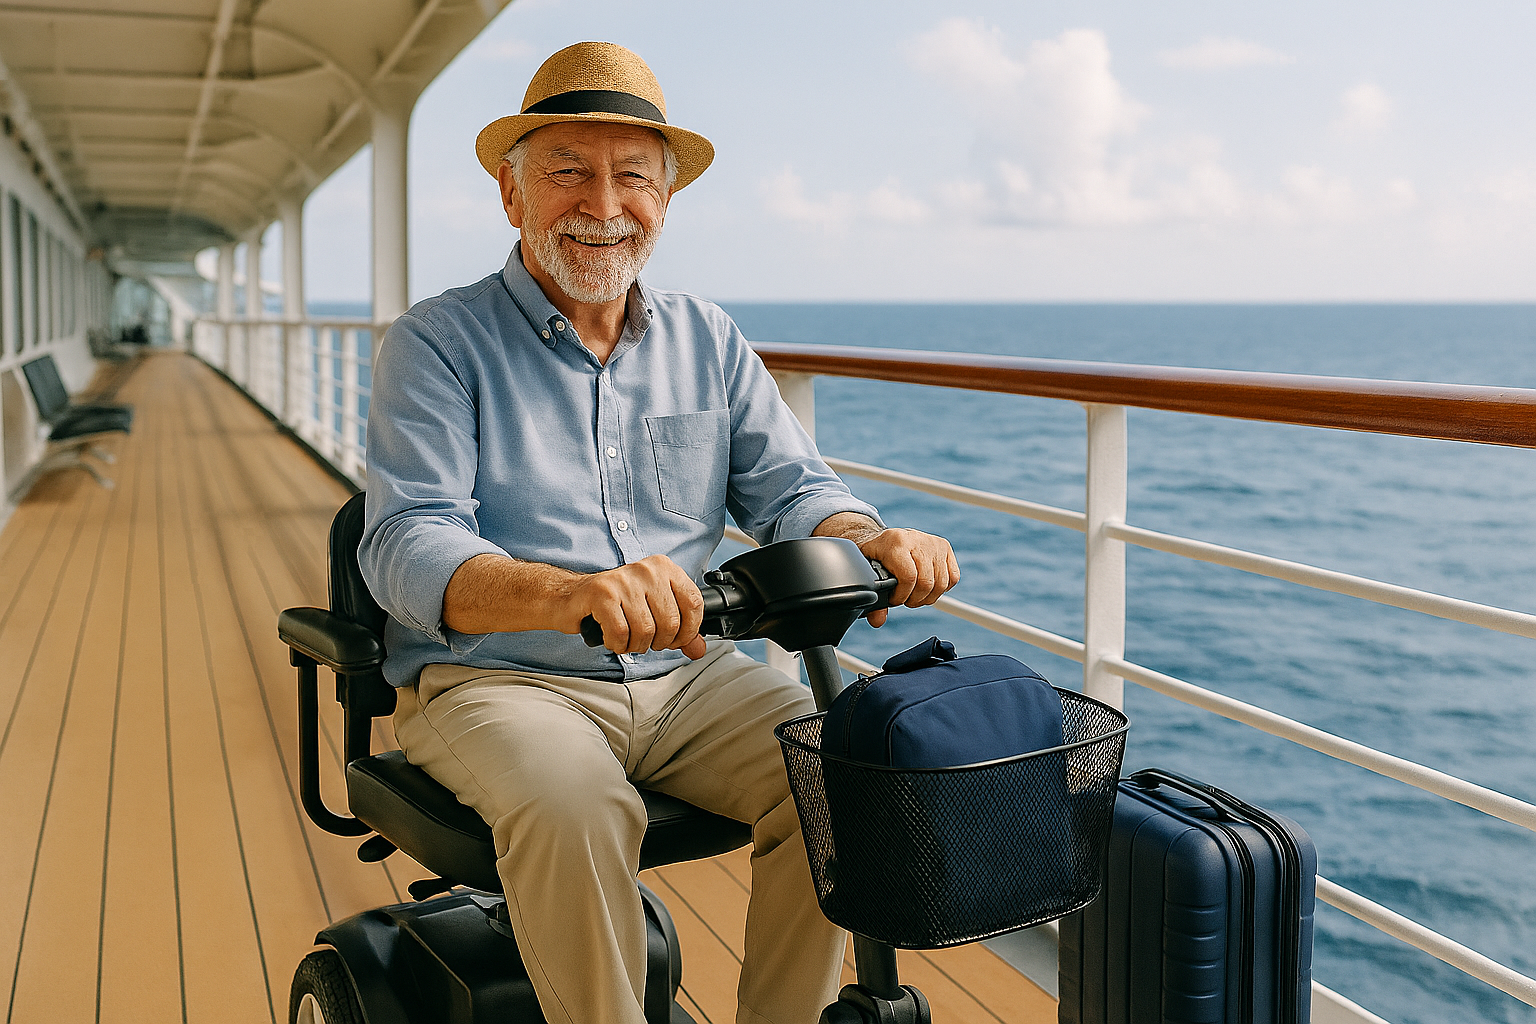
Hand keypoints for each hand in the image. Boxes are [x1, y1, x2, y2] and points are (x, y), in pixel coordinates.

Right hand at [566, 554, 706, 657]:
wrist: (571, 597)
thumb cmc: (614, 604)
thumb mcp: (653, 612)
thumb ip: (679, 631)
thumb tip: (698, 650)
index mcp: (664, 568)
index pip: (694, 603)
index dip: (688, 630)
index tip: (675, 639)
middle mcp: (647, 570)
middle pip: (671, 622)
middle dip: (658, 642)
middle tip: (643, 640)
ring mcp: (624, 580)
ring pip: (646, 631)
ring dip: (635, 645)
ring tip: (625, 637)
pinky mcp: (602, 593)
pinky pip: (621, 633)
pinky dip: (617, 644)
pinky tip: (610, 636)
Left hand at [854, 528, 959, 627]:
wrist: (884, 538)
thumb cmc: (874, 556)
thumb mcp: (866, 572)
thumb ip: (872, 597)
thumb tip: (878, 621)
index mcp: (896, 542)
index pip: (908, 577)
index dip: (902, 596)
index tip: (894, 599)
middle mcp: (917, 539)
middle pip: (926, 583)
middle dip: (915, 600)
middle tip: (905, 599)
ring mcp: (933, 543)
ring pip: (941, 583)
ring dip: (928, 597)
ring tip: (915, 595)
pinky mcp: (944, 547)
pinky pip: (953, 577)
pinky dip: (942, 589)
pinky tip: (928, 588)